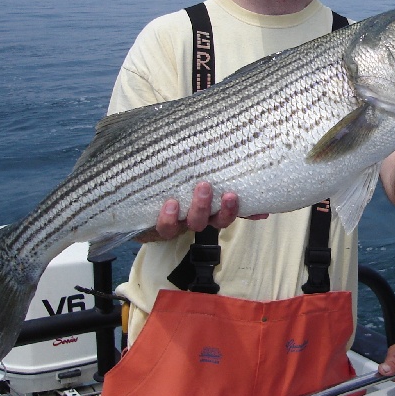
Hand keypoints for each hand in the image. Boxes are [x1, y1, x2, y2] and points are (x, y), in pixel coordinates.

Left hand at [137, 182, 267, 241]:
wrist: (133, 204)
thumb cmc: (170, 185)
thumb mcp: (189, 177)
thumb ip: (212, 171)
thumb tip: (237, 168)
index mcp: (210, 208)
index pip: (233, 212)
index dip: (247, 212)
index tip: (260, 209)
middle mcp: (199, 218)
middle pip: (217, 220)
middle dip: (225, 209)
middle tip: (228, 193)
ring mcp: (181, 223)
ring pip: (195, 223)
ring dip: (201, 208)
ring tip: (202, 187)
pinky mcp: (161, 226)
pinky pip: (167, 227)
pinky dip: (170, 217)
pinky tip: (171, 203)